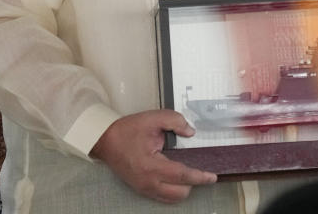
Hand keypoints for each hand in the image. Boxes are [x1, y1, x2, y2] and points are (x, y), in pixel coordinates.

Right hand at [90, 109, 216, 203]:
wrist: (105, 141)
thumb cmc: (128, 130)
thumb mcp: (153, 118)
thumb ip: (175, 121)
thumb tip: (191, 132)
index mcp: (151, 166)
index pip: (182, 175)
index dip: (199, 176)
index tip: (212, 176)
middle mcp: (148, 182)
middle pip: (180, 192)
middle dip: (193, 183)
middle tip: (202, 170)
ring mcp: (143, 188)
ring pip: (172, 198)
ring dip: (184, 187)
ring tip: (190, 173)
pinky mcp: (141, 189)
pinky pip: (163, 196)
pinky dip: (173, 189)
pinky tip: (177, 178)